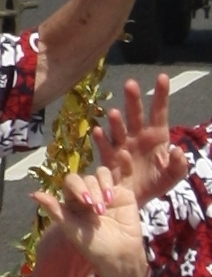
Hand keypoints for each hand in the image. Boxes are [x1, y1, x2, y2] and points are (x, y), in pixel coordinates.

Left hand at [31, 162, 149, 276]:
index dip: (78, 187)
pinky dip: (123, 164)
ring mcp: (107, 191)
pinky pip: (124, 175)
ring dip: (104, 185)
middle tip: (98, 211)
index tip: (85, 203)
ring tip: (108, 202)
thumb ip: (54, 209)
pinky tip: (123, 156)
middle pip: (88, 178)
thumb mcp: (70, 227)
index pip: (71, 182)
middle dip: (92, 191)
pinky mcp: (125, 192)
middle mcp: (89, 193)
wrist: (119, 255)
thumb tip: (33, 194)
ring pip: (102, 174)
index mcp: (72, 200)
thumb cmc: (92, 245)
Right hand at [93, 73, 186, 205]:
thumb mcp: (172, 177)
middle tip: (130, 84)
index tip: (162, 77)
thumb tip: (178, 150)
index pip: (159, 112)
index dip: (161, 95)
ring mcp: (122, 146)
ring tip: (114, 113)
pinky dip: (101, 140)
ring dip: (116, 121)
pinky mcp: (110, 159)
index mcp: (157, 137)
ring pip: (119, 129)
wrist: (136, 200)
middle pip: (136, 115)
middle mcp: (138, 137)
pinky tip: (98, 132)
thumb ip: (179, 165)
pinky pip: (105, 148)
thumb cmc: (155, 184)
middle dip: (133, 99)